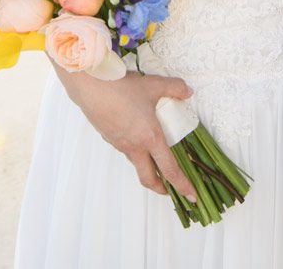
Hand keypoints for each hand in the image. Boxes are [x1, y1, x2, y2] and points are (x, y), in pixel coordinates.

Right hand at [55, 64, 198, 204]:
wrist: (91, 86)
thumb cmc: (121, 88)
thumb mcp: (154, 85)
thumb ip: (175, 88)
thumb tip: (188, 92)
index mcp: (150, 138)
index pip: (170, 170)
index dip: (182, 185)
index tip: (191, 196)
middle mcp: (135, 147)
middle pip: (148, 178)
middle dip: (161, 188)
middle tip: (170, 188)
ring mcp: (120, 144)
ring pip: (136, 162)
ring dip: (147, 166)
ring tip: (154, 157)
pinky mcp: (109, 137)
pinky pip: (124, 149)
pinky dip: (133, 149)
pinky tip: (135, 134)